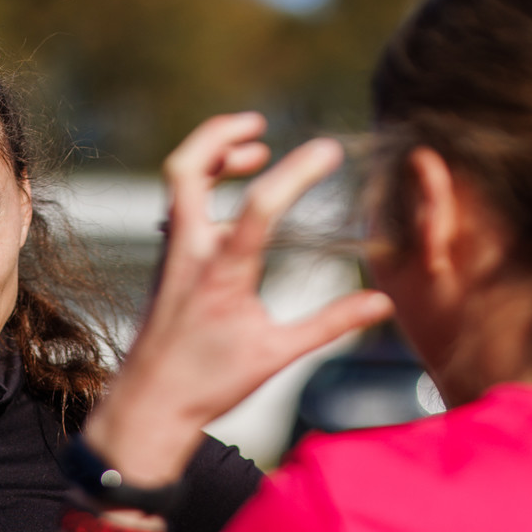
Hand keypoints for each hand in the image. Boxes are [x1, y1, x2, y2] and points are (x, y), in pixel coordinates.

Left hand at [86, 113, 392, 477]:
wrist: (147, 407)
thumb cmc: (206, 385)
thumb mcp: (275, 355)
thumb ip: (330, 324)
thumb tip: (384, 303)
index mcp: (220, 274)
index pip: (258, 206)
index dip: (295, 171)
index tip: (330, 150)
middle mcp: (188, 254)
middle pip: (186, 169)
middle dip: (220, 135)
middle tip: (262, 125)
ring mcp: (172, 256)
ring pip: (179, 184)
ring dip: (215, 156)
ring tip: (255, 150)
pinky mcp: (166, 264)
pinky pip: (179, 207)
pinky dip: (206, 186)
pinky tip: (231, 194)